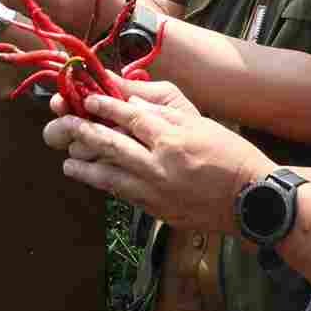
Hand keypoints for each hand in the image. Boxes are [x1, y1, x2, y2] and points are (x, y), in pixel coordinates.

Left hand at [42, 80, 272, 233]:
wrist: (250, 199)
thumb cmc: (229, 154)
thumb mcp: (199, 122)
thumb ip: (163, 111)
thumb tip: (132, 104)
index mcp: (171, 138)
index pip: (129, 117)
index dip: (105, 106)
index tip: (86, 99)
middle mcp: (159, 165)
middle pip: (110, 145)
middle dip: (82, 132)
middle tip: (61, 124)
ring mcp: (156, 191)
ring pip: (109, 176)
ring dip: (84, 167)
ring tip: (67, 161)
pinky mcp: (157, 210)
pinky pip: (123, 195)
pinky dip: (105, 185)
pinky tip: (94, 179)